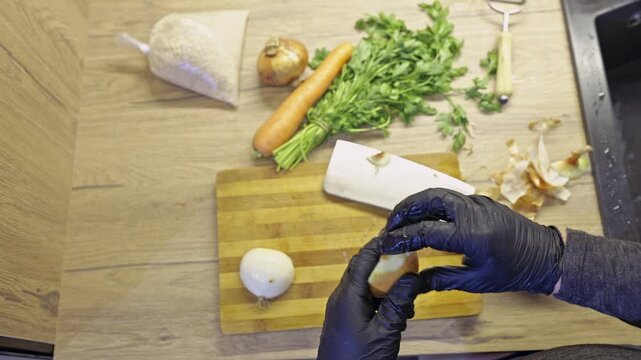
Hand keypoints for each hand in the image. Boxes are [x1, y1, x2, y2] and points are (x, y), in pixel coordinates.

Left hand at [318, 237, 419, 359]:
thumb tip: (412, 277)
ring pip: (366, 285)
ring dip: (386, 285)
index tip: (397, 234)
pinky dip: (381, 300)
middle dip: (386, 263)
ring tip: (408, 295)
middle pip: (364, 269)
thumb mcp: (385, 331)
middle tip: (408, 258)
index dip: (380, 244)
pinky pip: (364, 300)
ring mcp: (342, 309)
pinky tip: (399, 313)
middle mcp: (342, 298)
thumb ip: (399, 303)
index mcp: (348, 296)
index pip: (364, 258)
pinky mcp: (346, 320)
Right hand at [382, 188, 563, 293]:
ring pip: (438, 194)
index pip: (425, 231)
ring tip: (402, 217)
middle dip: (404, 210)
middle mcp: (473, 213)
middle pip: (428, 201)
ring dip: (417, 203)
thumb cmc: (513, 272)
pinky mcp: (481, 201)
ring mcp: (478, 203)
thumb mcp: (476, 281)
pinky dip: (432, 204)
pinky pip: (451, 197)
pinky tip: (424, 216)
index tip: (385, 243)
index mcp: (471, 235)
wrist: (546, 255)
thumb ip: (441, 279)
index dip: (401, 238)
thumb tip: (413, 282)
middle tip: (390, 224)